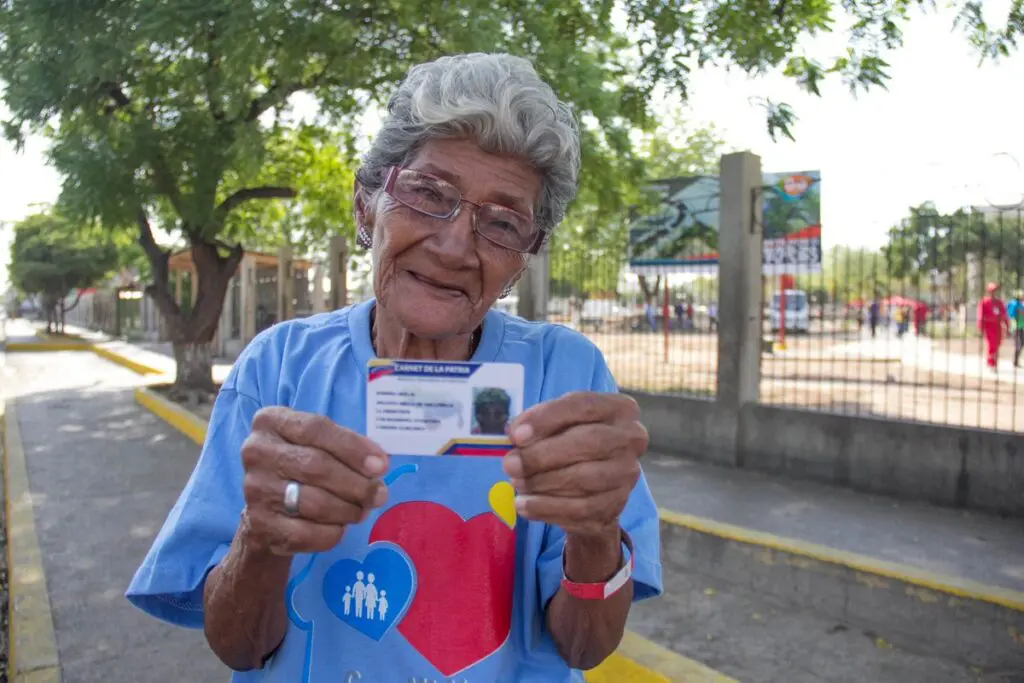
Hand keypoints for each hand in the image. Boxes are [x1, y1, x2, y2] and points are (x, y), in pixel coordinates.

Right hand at [239, 407, 389, 555]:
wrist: (268, 507)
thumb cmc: (302, 465)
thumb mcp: (320, 444)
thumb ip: (347, 447)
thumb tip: (379, 464)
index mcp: (271, 422)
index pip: (316, 429)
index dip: (353, 448)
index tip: (381, 465)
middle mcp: (256, 452)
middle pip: (316, 466)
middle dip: (357, 483)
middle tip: (379, 494)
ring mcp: (254, 489)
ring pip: (314, 502)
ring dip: (348, 510)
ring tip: (362, 510)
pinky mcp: (258, 524)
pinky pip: (306, 533)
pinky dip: (332, 532)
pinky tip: (340, 527)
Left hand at [502, 392, 647, 539]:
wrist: (592, 487)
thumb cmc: (570, 443)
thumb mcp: (556, 424)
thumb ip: (537, 424)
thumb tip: (515, 433)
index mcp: (619, 408)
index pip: (583, 405)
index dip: (547, 419)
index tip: (516, 435)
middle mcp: (632, 438)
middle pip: (588, 442)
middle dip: (542, 455)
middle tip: (510, 464)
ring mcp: (628, 473)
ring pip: (584, 478)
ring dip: (542, 483)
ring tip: (515, 484)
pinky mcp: (617, 504)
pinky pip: (581, 509)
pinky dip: (547, 508)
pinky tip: (524, 505)